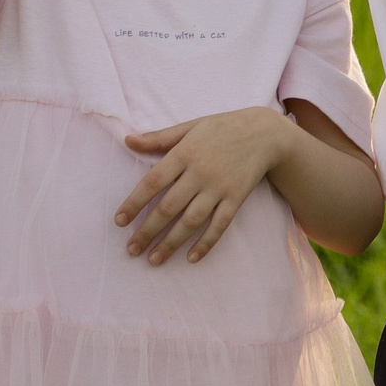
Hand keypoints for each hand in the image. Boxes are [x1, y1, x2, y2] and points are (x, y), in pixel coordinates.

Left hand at [115, 107, 297, 263]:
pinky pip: (220, 225)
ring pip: (191, 220)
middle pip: (169, 207)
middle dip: (148, 231)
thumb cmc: (222, 128)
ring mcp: (219, 187)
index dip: (135, 203)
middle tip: (132, 250)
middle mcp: (200, 172)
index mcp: (185, 153)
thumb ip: (159, 137)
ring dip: (171, 243)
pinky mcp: (236, 198)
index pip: (153, 182)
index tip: (120, 221)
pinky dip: (206, 242)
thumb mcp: (190, 126)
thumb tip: (128, 140)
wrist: (265, 133)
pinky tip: (191, 258)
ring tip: (154, 259)